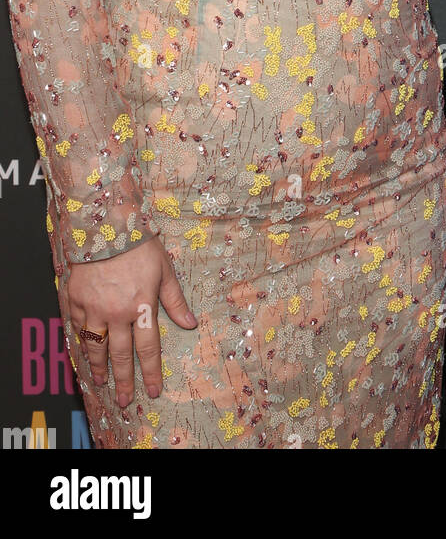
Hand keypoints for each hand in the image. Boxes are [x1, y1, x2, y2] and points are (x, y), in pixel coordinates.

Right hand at [67, 236, 196, 408]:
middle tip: (124, 400)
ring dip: (99, 367)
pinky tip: (84, 351)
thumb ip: (174, 299)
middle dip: (124, 380)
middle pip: (121, 354)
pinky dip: (80, 342)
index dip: (151, 372)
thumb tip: (190, 323)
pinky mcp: (75, 300)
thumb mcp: (164, 269)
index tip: (153, 390)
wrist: (105, 226)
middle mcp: (117, 313)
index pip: (148, 348)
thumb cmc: (139, 245)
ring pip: (95, 346)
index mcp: (141, 307)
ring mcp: (93, 308)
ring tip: (102, 381)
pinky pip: (77, 327)